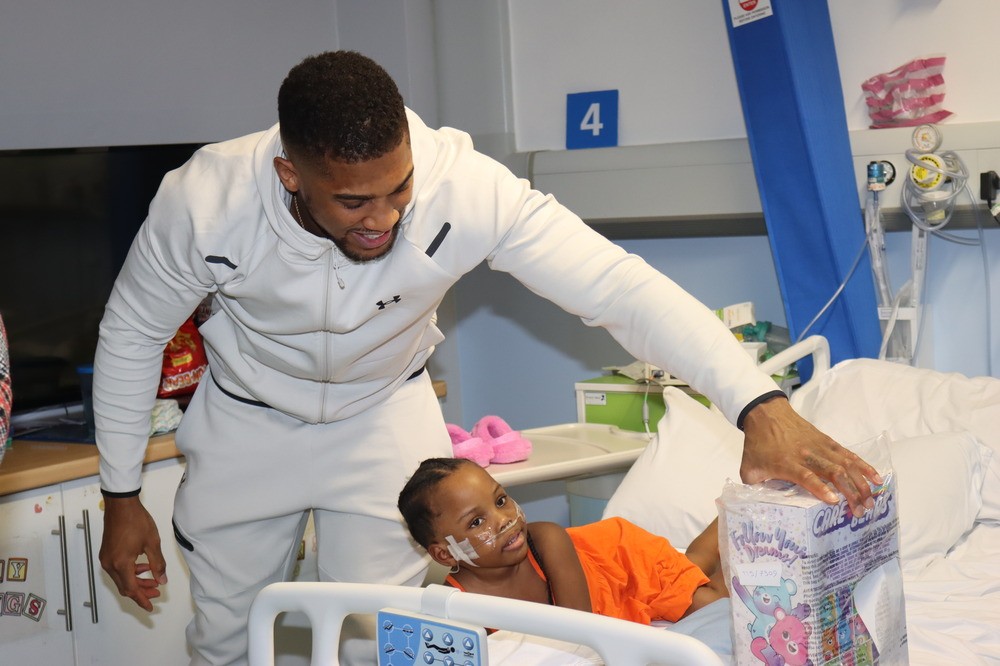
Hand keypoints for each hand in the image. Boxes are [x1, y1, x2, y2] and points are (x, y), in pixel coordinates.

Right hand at [99, 496, 166, 611]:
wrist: (121, 505)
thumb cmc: (136, 521)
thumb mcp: (152, 543)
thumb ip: (158, 564)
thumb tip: (162, 580)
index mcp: (121, 564)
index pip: (132, 589)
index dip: (142, 599)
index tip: (150, 607)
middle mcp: (110, 564)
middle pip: (125, 586)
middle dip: (141, 592)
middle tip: (156, 592)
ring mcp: (106, 559)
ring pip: (121, 578)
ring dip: (136, 582)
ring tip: (153, 579)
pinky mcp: (106, 553)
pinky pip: (118, 570)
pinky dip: (130, 572)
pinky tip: (143, 567)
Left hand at [740, 397, 881, 516]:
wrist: (766, 414)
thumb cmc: (758, 444)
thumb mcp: (748, 468)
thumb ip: (753, 487)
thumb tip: (756, 506)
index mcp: (787, 463)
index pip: (806, 476)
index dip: (820, 488)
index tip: (834, 501)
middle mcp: (806, 455)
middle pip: (833, 472)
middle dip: (850, 492)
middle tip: (860, 511)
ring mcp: (820, 447)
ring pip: (845, 464)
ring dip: (861, 483)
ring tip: (871, 501)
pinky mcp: (828, 441)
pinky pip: (848, 455)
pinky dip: (863, 466)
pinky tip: (876, 478)